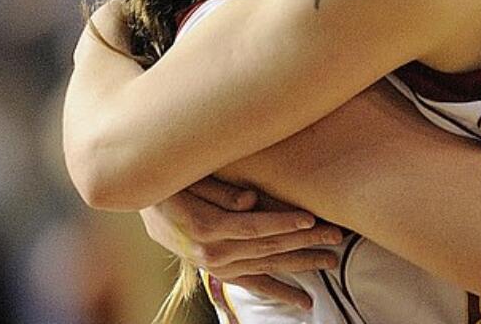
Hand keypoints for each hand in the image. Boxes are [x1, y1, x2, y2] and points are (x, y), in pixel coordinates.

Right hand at [141, 176, 342, 309]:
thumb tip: (250, 199)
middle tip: (336, 237)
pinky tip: (302, 300)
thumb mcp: (188, 178)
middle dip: (305, 242)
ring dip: (300, 264)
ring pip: (267, 267)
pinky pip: (253, 284)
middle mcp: (213, 252)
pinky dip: (279, 291)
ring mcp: (217, 265)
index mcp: (206, 227)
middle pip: (267, 248)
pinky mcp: (220, 269)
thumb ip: (218, 191)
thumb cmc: (171, 180)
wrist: (144, 200)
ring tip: (330, 261)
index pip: (254, 227)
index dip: (283, 223)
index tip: (311, 218)